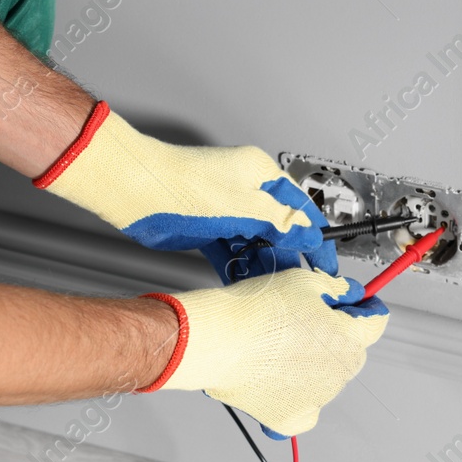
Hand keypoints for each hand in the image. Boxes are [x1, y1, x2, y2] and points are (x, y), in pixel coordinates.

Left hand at [35, 103, 336, 281]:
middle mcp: (244, 191)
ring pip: (255, 244)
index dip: (316, 238)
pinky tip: (244, 283)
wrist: (133, 190)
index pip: (300, 209)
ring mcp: (224, 210)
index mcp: (260, 175)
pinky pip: (232, 253)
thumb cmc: (181, 184)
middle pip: (278, 230)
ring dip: (261, 265)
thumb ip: (281, 223)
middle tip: (297, 283)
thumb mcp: (244, 206)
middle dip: (286, 257)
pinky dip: (238, 267)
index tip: (328, 262)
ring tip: (269, 286)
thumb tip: (308, 235)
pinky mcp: (207, 229)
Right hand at [143, 269, 387, 436]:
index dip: (364, 309)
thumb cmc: (256, 310)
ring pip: (326, 380)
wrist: (217, 341)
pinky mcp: (290, 419)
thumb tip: (349, 294)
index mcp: (350, 340)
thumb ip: (337, 290)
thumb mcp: (305, 282)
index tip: (354, 304)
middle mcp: (340, 375)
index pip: (375, 323)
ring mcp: (317, 400)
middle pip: (351, 352)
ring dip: (313, 365)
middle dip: (336, 337)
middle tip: (302, 323)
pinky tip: (277, 380)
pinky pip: (304, 410)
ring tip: (278, 348)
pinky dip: (295, 397)